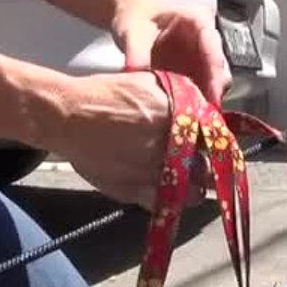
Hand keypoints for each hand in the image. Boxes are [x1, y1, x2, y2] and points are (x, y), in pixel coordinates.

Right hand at [45, 71, 211, 208]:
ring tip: (192, 181)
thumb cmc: (105, 95)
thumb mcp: (150, 82)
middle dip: (207, 164)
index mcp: (178, 117)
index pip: (215, 136)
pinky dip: (172, 200)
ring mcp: (152, 171)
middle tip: (203, 162)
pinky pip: (165, 204)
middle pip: (207, 165)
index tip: (218, 146)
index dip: (218, 142)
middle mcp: (170, 146)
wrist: (68, 116)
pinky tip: (172, 193)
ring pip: (193, 190)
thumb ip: (180, 97)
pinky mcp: (134, 190)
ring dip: (196, 186)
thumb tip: (201, 109)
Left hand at [111, 0, 231, 105]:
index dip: (215, 73)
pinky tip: (187, 115)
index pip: (212, 46)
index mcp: (197, 20)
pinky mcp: (196, 72)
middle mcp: (206, 40)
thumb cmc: (136, 15)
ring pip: (215, 82)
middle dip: (213, 92)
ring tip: (195, 118)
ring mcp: (203, 57)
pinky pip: (202, 90)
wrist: (131, 16)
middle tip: (204, 114)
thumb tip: (135, 75)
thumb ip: (135, 53)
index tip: (212, 95)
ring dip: (206, 101)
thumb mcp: (132, 30)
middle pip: (219, 68)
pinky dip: (197, 103)